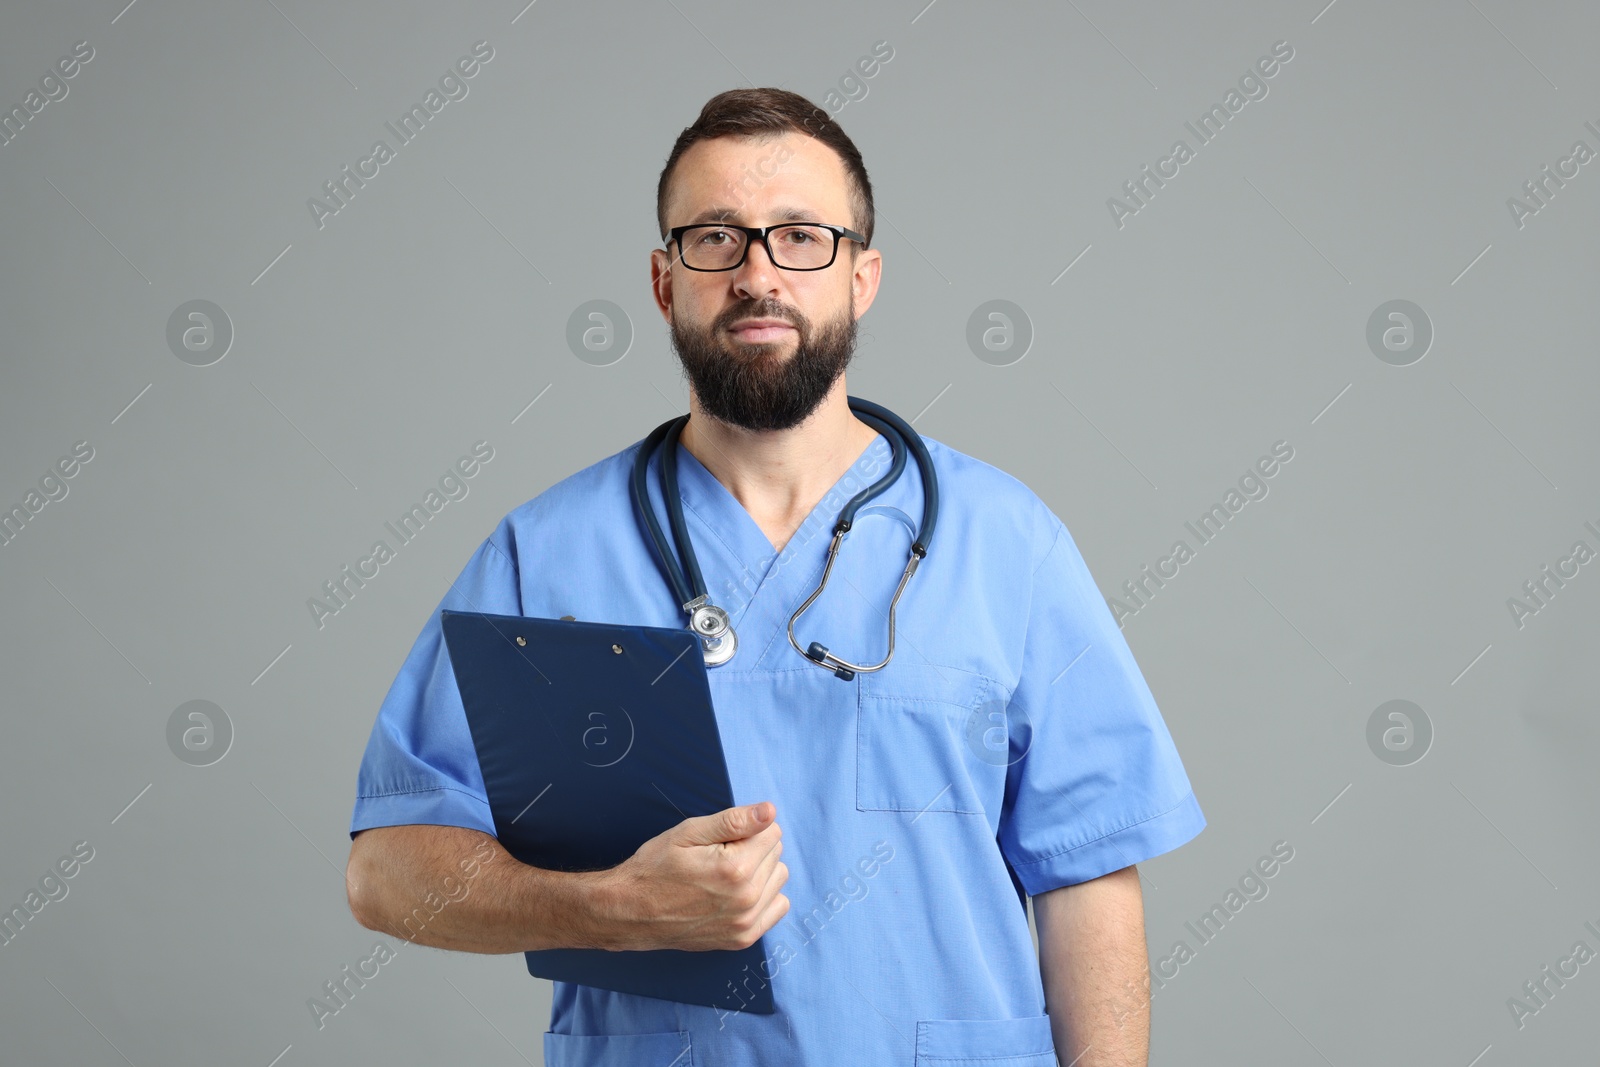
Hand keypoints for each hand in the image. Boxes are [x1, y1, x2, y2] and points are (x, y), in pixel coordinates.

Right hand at [595, 801, 789, 951]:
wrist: (631, 913)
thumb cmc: (655, 868)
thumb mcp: (688, 833)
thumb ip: (734, 821)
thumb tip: (770, 811)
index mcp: (734, 868)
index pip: (771, 830)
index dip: (747, 828)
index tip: (723, 839)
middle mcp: (746, 898)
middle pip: (776, 853)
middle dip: (754, 847)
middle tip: (719, 856)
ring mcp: (746, 922)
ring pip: (779, 878)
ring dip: (761, 871)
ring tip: (727, 875)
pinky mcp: (743, 938)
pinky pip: (778, 906)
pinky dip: (764, 896)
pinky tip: (738, 893)